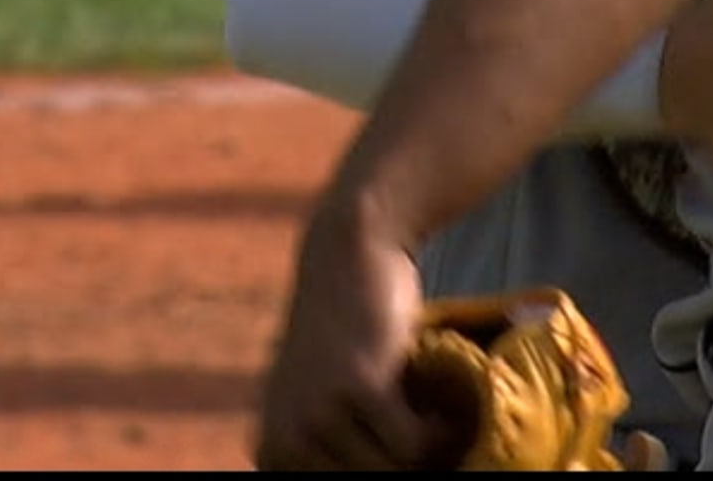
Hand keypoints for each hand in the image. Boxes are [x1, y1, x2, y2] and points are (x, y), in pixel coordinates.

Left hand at [253, 196, 431, 470]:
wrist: (348, 254)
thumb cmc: (343, 332)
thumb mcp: (315, 399)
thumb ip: (324, 448)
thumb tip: (374, 469)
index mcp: (272, 454)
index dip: (378, 467)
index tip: (393, 444)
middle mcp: (287, 441)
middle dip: (402, 460)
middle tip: (419, 426)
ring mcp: (319, 414)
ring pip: (395, 468)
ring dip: (425, 444)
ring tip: (428, 409)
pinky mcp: (359, 385)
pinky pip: (414, 444)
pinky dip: (439, 429)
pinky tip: (439, 405)